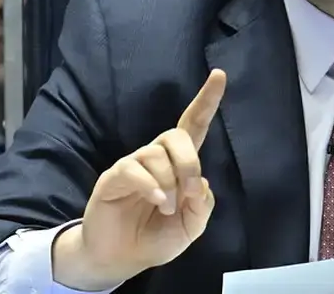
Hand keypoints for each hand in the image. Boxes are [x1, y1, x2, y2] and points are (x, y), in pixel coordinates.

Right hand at [54, 69, 226, 289]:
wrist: (122, 259)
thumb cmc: (157, 236)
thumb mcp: (192, 225)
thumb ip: (202, 204)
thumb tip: (199, 182)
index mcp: (178, 163)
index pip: (194, 124)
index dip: (207, 100)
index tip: (220, 75)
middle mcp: (156, 157)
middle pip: (176, 136)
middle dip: (189, 163)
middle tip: (188, 193)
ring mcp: (134, 165)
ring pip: (156, 154)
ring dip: (169, 183)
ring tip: (167, 209)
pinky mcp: (114, 177)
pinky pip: (134, 169)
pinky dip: (151, 186)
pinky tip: (158, 203)